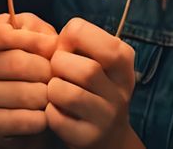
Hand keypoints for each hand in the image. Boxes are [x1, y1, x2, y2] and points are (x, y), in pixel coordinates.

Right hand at [0, 13, 58, 148]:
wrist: (26, 112)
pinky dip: (41, 119)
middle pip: (16, 63)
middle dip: (46, 70)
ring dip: (47, 96)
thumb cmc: (36, 68)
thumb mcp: (40, 42)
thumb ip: (42, 33)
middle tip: (60, 78)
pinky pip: (21, 120)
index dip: (30, 39)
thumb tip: (49, 43)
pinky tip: (46, 115)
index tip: (52, 45)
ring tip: (54, 97)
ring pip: (22, 93)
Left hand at [46, 18, 139, 148]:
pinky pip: (58, 119)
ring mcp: (107, 116)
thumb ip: (76, 43)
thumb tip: (49, 41)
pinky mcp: (89, 138)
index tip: (66, 47)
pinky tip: (56, 109)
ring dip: (53, 89)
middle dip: (59, 65)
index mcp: (123, 59)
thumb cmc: (91, 86)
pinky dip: (49, 111)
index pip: (86, 33)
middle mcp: (121, 89)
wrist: (107, 134)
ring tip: (55, 90)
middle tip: (56, 70)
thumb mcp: (94, 59)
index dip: (68, 37)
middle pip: (87, 70)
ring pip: (70, 95)